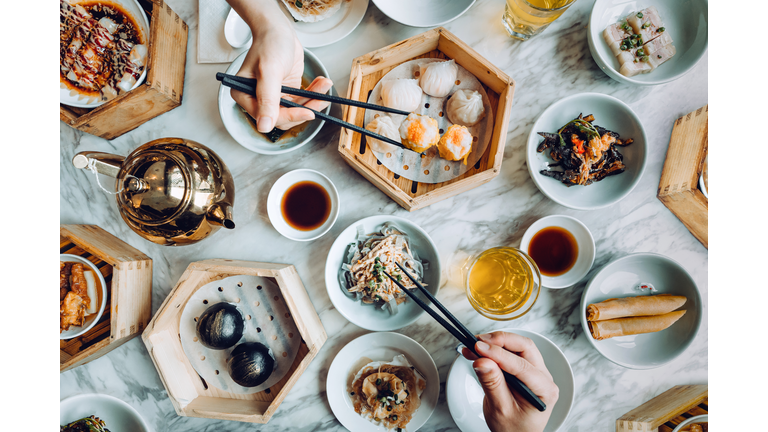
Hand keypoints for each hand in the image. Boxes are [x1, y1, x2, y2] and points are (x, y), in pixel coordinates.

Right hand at [227, 0, 332, 131]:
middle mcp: (256, 99)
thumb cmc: (269, 44)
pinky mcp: (286, 93)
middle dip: (305, 109)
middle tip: (320, 99)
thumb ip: (267, 99)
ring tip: (324, 86)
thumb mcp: (269, 71)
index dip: (290, 116)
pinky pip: (301, 101)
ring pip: (295, 111)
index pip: (268, 117)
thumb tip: (264, 126)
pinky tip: (321, 84)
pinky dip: (313, 94)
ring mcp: (272, 97)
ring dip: (312, 100)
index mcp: (244, 96)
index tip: (308, 112)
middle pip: (283, 117)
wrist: (278, 30)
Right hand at [462, 332, 558, 431]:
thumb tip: (483, 361)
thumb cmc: (513, 429)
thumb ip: (492, 384)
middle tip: (478, 342)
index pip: (522, 365)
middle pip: (524, 347)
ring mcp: (535, 372)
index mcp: (544, 390)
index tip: (479, 349)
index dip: (499, 354)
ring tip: (474, 346)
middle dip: (500, 341)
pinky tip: (479, 351)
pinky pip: (511, 353)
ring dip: (496, 343)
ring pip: (518, 346)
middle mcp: (543, 378)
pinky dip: (494, 349)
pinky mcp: (524, 369)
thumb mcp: (500, 410)